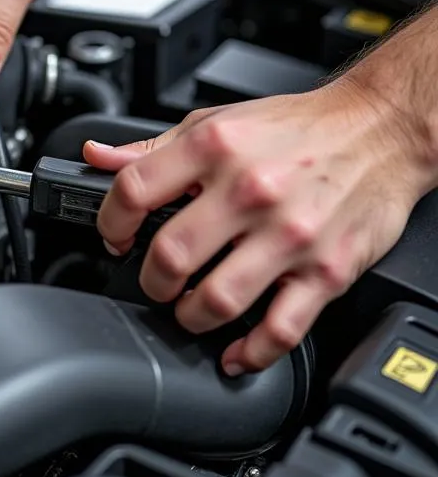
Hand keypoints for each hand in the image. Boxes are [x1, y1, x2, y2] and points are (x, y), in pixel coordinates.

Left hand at [83, 78, 435, 374]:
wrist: (378, 131)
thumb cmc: (296, 129)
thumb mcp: (215, 123)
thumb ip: (152, 148)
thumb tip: (97, 157)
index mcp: (214, 148)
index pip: (134, 192)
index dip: (110, 221)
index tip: (115, 235)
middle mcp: (250, 191)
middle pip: (170, 255)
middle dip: (150, 280)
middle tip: (156, 280)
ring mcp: (289, 235)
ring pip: (217, 301)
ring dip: (189, 316)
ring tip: (188, 308)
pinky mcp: (326, 271)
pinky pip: (280, 329)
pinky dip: (251, 353)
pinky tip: (236, 352)